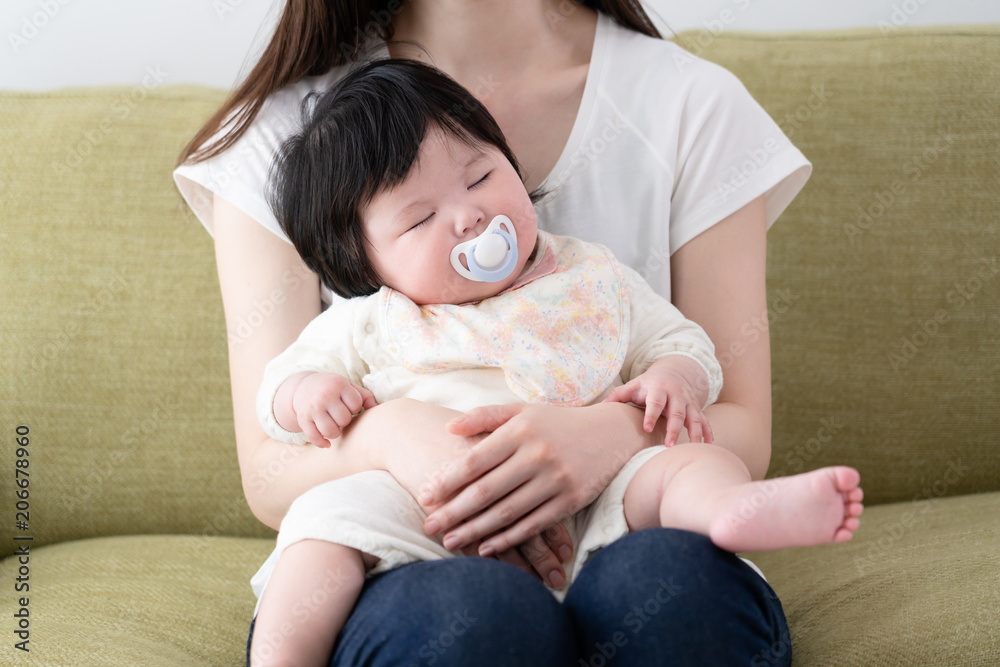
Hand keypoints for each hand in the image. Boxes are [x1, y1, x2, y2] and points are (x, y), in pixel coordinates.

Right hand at [292, 373, 376, 446]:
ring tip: (334, 426)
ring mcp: (313, 408)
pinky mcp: (303, 419)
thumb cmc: (333, 388)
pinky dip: (322, 443)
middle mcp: (325, 395)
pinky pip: (315, 438)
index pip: (356, 405)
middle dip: (344, 421)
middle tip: (339, 416)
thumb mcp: (349, 386)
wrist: (303, 386)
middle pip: (344, 420)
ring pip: (331, 431)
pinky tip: (327, 443)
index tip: (347, 405)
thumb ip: (365, 397)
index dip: (354, 408)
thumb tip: (377, 410)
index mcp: (339, 384)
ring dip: (335, 433)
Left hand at [417, 401, 653, 556]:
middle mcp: (537, 454)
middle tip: (427, 526)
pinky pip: (533, 524)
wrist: (612, 433)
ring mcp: (556, 478)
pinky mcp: (572, 500)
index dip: (447, 481)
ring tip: (450, 542)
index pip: (475, 460)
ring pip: (507, 511)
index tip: (424, 496)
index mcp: (520, 430)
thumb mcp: (524, 411)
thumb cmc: (559, 422)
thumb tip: (448, 428)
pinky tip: (486, 548)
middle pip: (486, 490)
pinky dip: (508, 539)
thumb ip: (485, 417)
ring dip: (475, 530)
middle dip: (453, 512)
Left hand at [602, 355, 713, 446]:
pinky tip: (709, 446)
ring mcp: (689, 402)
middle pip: (677, 412)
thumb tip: (599, 407)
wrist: (674, 373)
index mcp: (658, 389)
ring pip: (694, 418)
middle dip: (674, 428)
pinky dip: (708, 433)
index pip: (655, 402)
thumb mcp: (633, 386)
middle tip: (669, 445)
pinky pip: (705, 422)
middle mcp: (676, 395)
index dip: (651, 415)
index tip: (646, 428)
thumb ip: (617, 395)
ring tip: (693, 448)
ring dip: (695, 433)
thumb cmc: (648, 384)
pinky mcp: (697, 409)